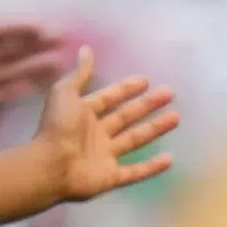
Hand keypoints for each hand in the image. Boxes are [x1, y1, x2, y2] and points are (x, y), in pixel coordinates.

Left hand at [31, 48, 177, 202]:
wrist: (50, 165)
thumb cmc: (57, 127)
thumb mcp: (65, 93)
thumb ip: (79, 74)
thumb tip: (86, 49)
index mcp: (82, 114)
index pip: (108, 98)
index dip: (125, 88)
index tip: (146, 79)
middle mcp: (94, 134)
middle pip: (125, 116)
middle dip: (146, 105)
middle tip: (169, 93)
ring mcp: (103, 157)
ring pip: (134, 140)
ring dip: (154, 129)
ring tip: (176, 117)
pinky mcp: (110, 177)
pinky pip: (135, 172)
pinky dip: (152, 167)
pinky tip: (170, 159)